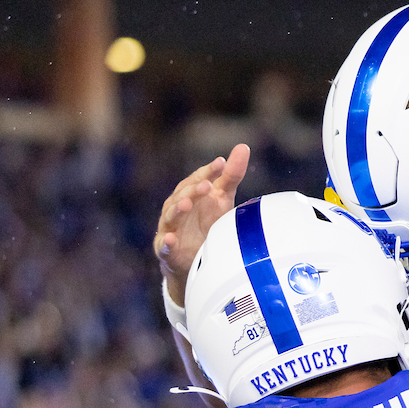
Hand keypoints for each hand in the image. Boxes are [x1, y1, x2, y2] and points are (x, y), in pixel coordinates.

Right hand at [154, 144, 249, 304]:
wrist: (194, 260)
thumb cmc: (208, 224)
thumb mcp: (222, 199)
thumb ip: (230, 176)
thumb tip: (243, 146)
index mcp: (191, 194)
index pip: (198, 179)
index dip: (208, 172)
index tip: (221, 164)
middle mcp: (177, 207)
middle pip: (183, 195)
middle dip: (193, 190)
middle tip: (207, 185)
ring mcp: (170, 228)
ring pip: (171, 215)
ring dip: (178, 209)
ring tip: (187, 204)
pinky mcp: (167, 249)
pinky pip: (164, 244)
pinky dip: (167, 241)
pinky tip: (171, 238)